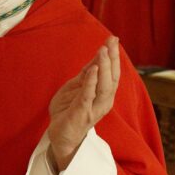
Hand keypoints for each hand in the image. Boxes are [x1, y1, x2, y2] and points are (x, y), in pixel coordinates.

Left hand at [47, 36, 120, 171]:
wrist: (60, 135)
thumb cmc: (69, 110)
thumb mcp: (76, 87)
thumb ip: (86, 75)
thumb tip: (96, 57)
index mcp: (104, 94)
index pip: (112, 73)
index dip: (113, 56)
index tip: (113, 39)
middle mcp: (104, 101)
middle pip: (112, 78)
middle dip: (112, 58)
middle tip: (111, 41)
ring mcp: (94, 108)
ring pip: (104, 86)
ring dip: (104, 67)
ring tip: (103, 51)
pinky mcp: (82, 113)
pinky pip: (88, 96)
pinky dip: (91, 82)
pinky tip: (93, 69)